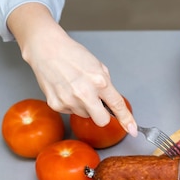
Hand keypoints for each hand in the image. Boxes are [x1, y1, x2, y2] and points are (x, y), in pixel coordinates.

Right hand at [8, 3, 137, 135]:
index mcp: (99, 81)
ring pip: (85, 115)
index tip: (132, 129)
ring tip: (76, 88)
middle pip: (101, 121)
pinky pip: (70, 112)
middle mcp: (84, 93)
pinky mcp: (56, 104)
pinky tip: (66, 90)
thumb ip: (107, 87)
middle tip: (97, 103)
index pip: (117, 105)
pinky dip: (71, 104)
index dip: (126, 119)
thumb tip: (111, 103)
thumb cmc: (73, 55)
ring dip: (84, 106)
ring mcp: (68, 100)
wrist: (47, 49)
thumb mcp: (99, 67)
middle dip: (102, 116)